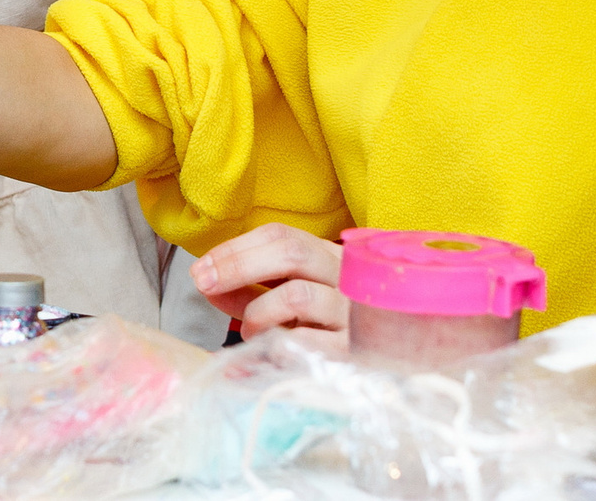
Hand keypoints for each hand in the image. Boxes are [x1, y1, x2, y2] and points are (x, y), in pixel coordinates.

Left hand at [192, 223, 347, 348]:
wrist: (394, 361)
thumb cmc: (332, 331)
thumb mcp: (290, 305)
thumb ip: (248, 294)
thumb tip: (206, 285)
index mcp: (329, 258)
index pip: (279, 235)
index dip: (235, 247)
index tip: (202, 267)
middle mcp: (346, 278)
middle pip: (291, 253)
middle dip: (238, 265)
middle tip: (205, 284)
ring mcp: (355, 313)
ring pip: (298, 295)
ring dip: (259, 312)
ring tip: (250, 332)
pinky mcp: (357, 352)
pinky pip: (309, 342)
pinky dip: (276, 346)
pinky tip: (270, 353)